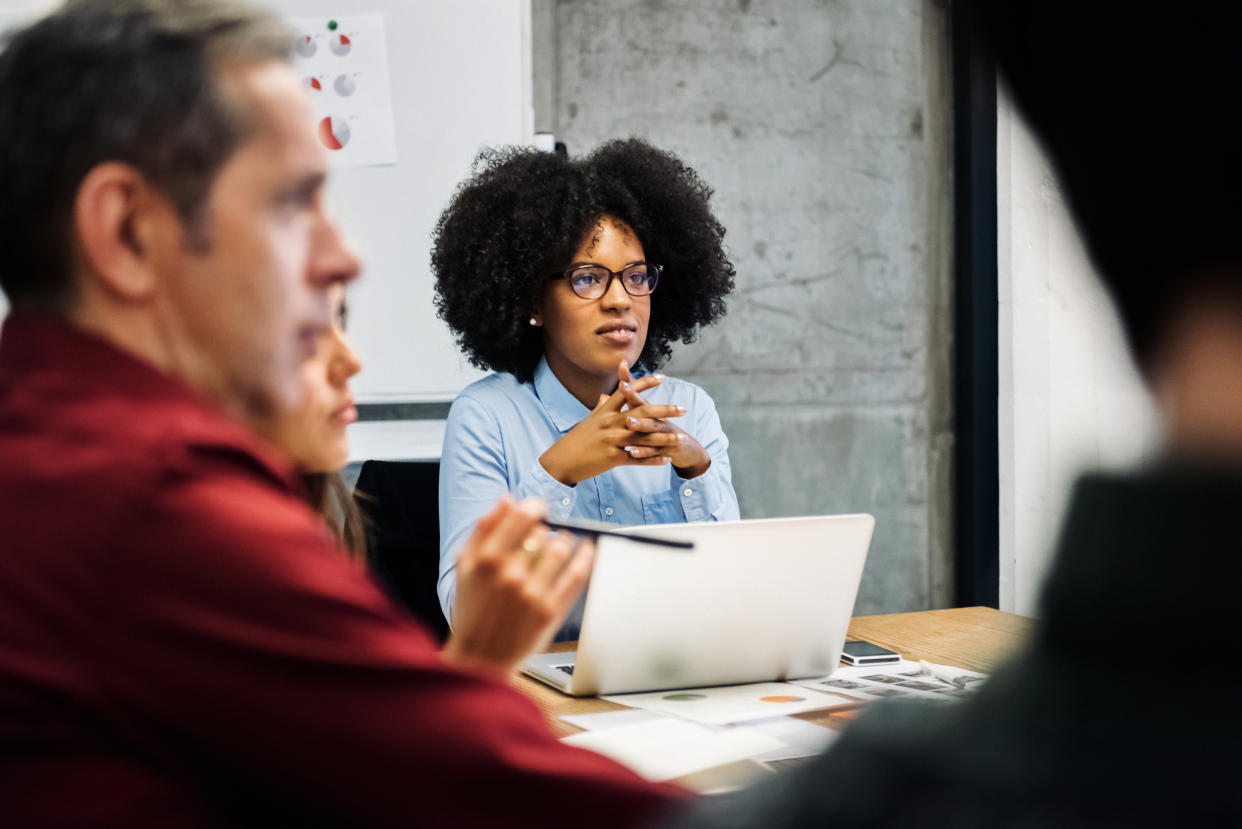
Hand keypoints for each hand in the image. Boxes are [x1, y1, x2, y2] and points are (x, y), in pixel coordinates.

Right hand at [442, 497, 594, 678]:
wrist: (479, 659)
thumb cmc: (471, 612)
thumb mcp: (465, 567)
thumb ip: (483, 530)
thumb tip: (506, 500)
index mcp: (487, 560)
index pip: (521, 517)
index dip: (534, 507)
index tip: (538, 509)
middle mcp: (511, 575)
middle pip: (542, 533)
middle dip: (546, 528)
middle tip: (547, 530)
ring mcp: (532, 594)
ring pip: (561, 550)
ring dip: (567, 539)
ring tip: (566, 540)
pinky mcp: (550, 611)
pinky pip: (576, 576)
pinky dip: (586, 557)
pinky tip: (587, 549)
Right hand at [538, 365, 686, 485]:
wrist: (561, 460)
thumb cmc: (576, 439)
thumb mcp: (589, 420)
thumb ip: (601, 407)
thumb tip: (606, 395)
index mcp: (605, 411)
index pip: (627, 392)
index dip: (644, 383)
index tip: (662, 377)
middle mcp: (609, 423)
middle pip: (641, 413)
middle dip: (664, 410)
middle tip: (683, 409)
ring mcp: (611, 440)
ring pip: (643, 437)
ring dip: (664, 438)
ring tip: (681, 438)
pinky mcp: (612, 458)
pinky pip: (637, 458)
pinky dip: (653, 460)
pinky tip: (666, 460)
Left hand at [616, 362, 711, 478]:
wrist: (686, 450)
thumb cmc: (660, 431)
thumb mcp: (647, 415)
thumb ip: (631, 401)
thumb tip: (617, 385)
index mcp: (649, 412)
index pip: (637, 394)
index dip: (628, 382)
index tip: (620, 366)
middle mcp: (657, 420)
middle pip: (645, 407)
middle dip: (633, 397)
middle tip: (622, 387)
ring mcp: (663, 435)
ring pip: (650, 429)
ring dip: (640, 425)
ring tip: (629, 422)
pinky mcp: (666, 451)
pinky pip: (653, 452)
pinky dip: (643, 453)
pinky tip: (632, 452)